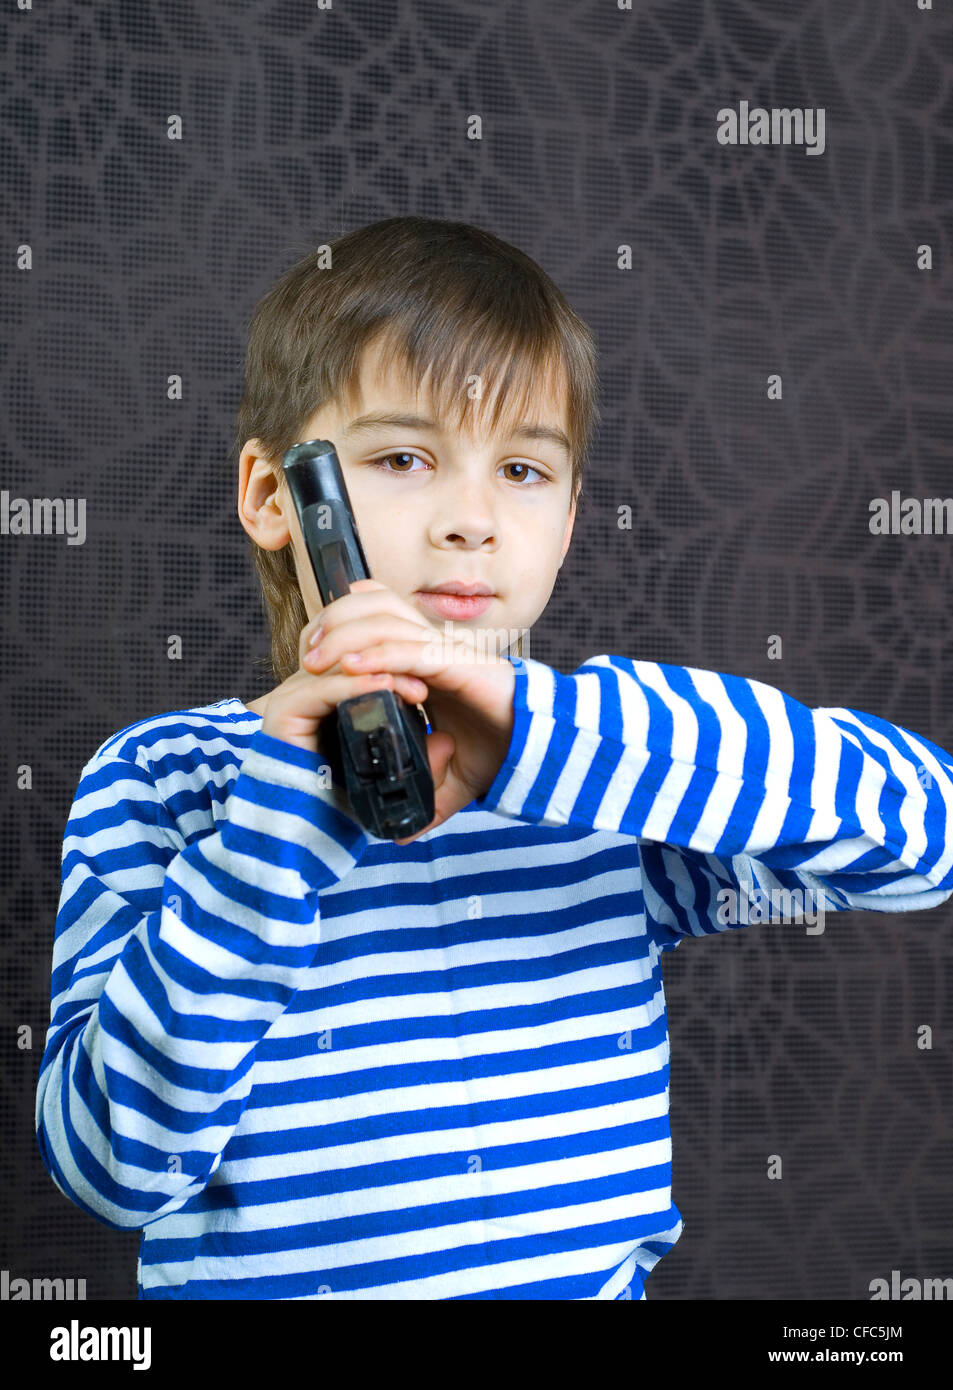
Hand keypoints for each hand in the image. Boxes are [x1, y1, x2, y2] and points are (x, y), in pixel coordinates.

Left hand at [304, 579, 516, 842]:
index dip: (340, 629)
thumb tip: (402, 835)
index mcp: (425, 663)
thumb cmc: (503, 751)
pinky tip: (351, 668)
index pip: (376, 624)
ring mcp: (444, 652)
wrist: (542, 748)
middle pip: (373, 610)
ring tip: (315, 661)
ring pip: (385, 623)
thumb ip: (424, 796)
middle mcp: (432, 648)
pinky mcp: (456, 664)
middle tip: (305, 656)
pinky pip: (410, 651)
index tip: (310, 656)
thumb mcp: (453, 779)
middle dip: (334, 626)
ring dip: (345, 637)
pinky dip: (378, 656)